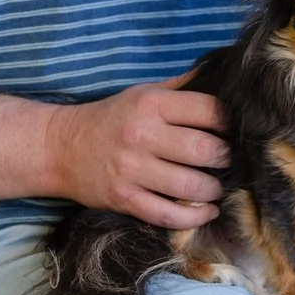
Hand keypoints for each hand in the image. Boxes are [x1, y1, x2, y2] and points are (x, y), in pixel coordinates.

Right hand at [44, 70, 228, 229]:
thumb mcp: (143, 93)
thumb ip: (181, 89)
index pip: (209, 111)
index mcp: (152, 104)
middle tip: (229, 161)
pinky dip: (194, 217)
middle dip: (226, 158)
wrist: (60, 147)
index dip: (229, 123)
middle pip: (205, 150)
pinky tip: (207, 211)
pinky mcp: (124, 199)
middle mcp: (143, 135)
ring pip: (191, 186)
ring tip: (218, 187)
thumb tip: (222, 77)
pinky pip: (168, 214)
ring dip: (214, 190)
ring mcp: (132, 170)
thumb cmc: (111, 118)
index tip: (234, 131)